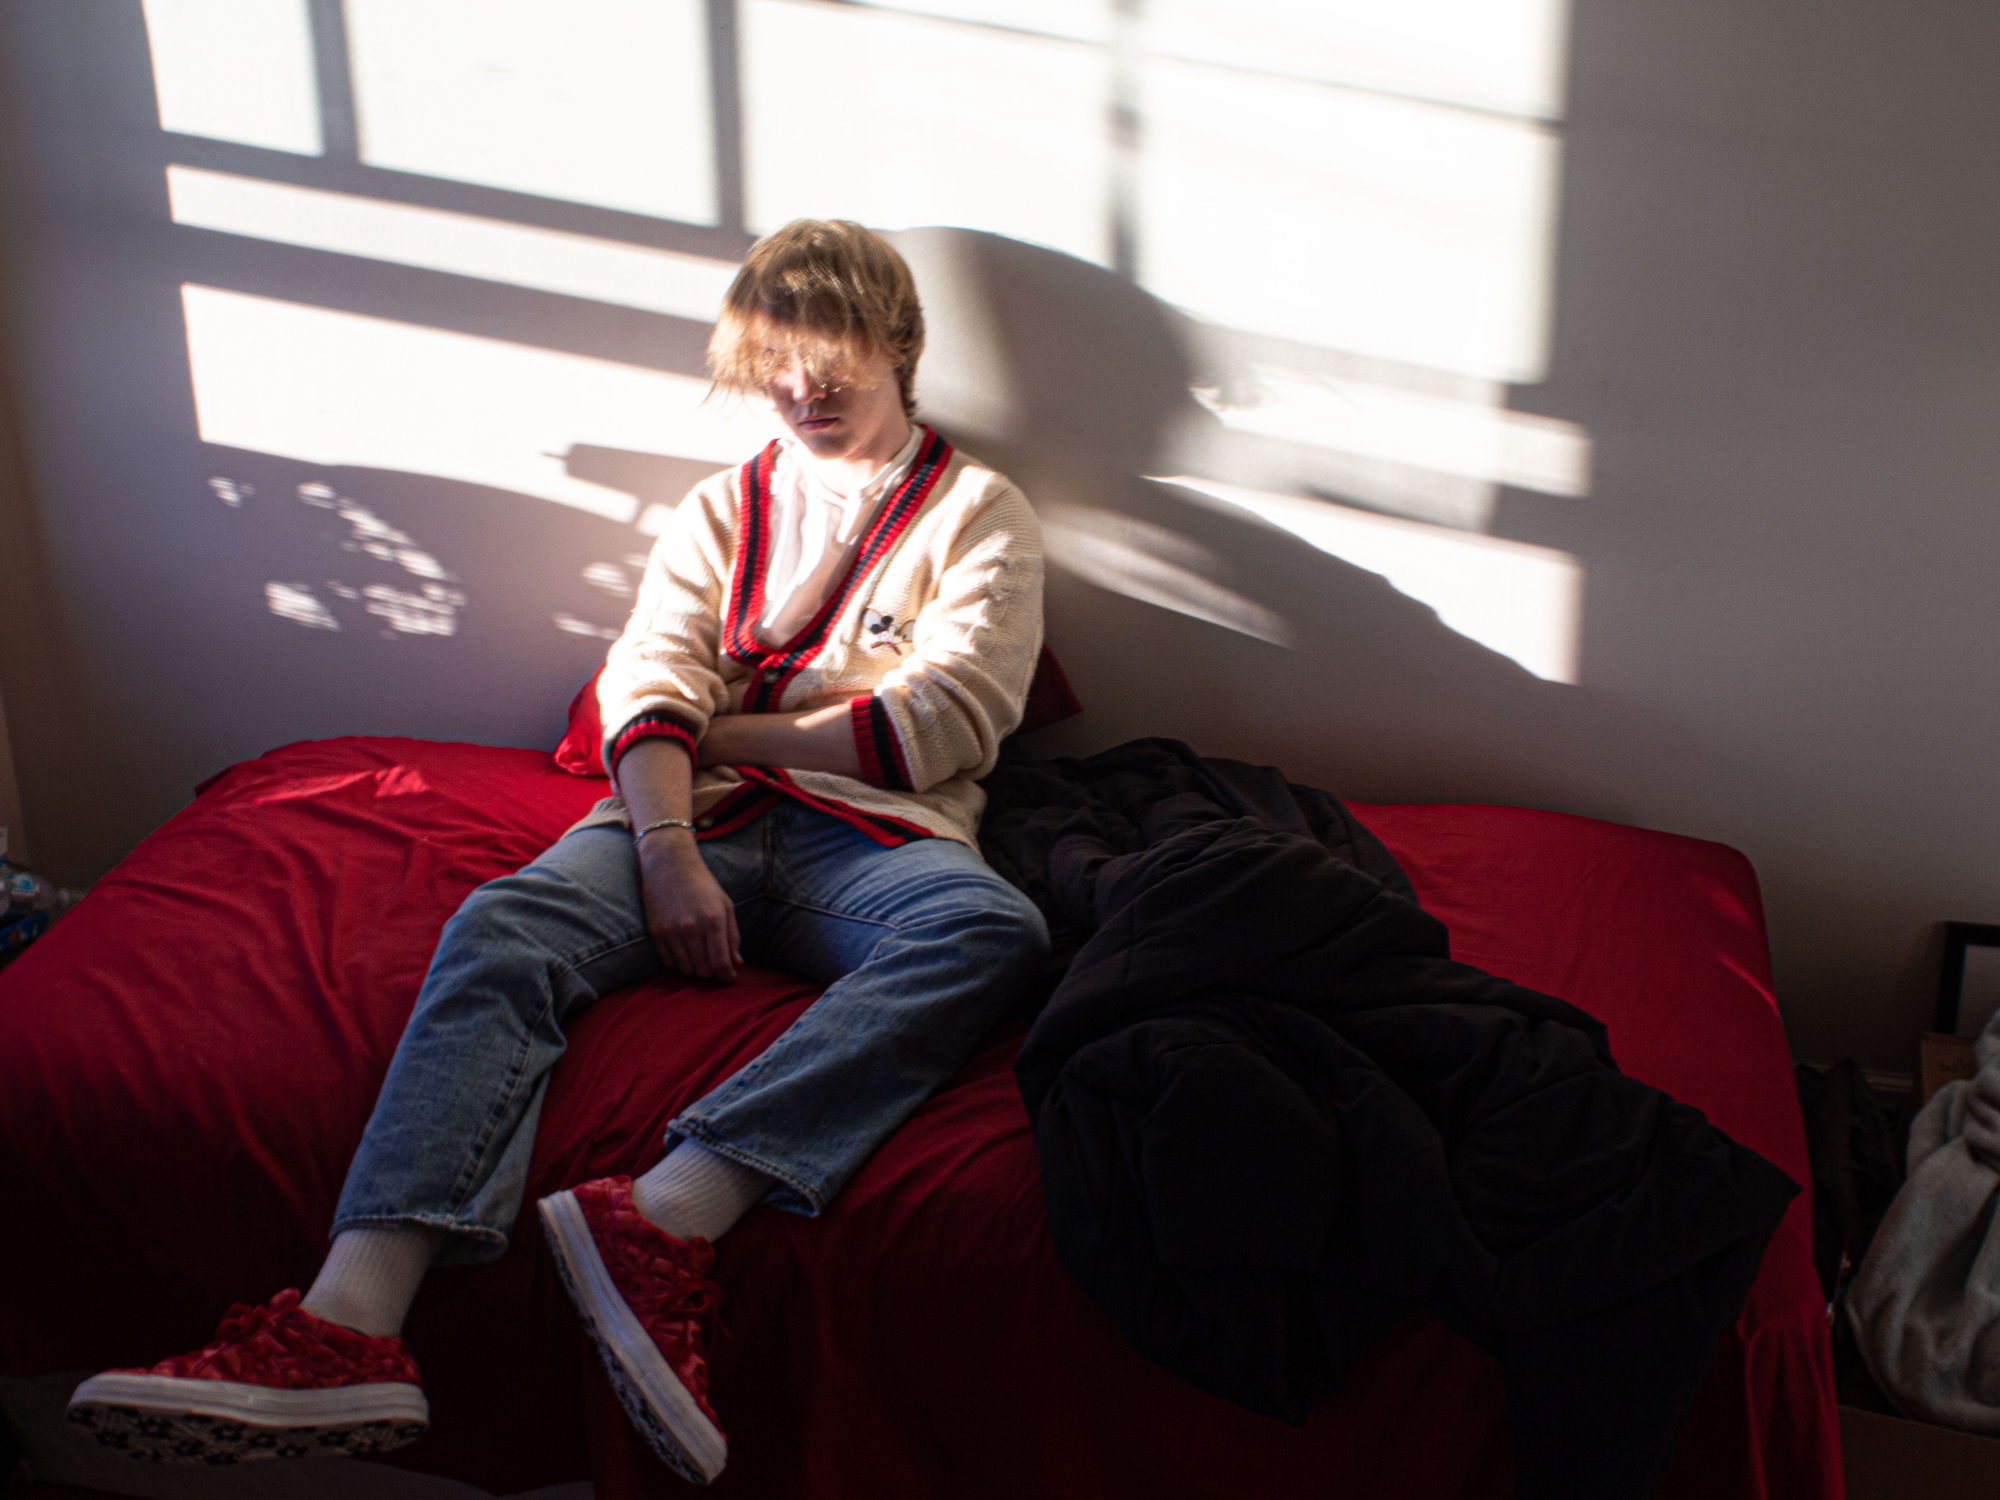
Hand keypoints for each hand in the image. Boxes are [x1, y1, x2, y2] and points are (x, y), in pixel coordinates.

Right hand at [637, 830, 741, 981]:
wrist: (668, 864)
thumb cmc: (702, 884)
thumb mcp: (725, 905)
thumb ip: (732, 936)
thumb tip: (736, 964)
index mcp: (713, 919)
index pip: (720, 962)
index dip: (726, 976)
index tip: (729, 978)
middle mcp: (691, 928)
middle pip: (703, 971)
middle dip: (712, 974)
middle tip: (715, 966)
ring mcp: (670, 931)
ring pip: (686, 970)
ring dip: (695, 970)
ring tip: (700, 958)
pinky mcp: (655, 933)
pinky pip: (669, 963)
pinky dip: (679, 964)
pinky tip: (685, 953)